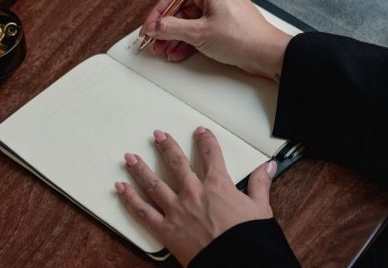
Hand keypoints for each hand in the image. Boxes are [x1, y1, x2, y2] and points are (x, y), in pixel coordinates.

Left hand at [114, 127, 276, 265]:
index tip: (200, 132)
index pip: (211, 155)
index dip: (205, 141)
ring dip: (140, 168)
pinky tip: (120, 188)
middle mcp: (194, 193)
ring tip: (130, 157)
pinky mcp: (165, 229)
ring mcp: (177, 210)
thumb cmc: (248, 238)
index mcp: (218, 185)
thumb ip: (260, 184)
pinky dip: (129, 199)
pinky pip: (143, 211)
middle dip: (166, 146)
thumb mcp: (260, 209)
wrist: (235, 263)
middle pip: (177, 163)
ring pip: (153, 183)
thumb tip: (267, 167)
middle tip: (157, 135)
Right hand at [141, 0, 291, 79]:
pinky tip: (179, 52)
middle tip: (155, 43)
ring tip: (165, 51)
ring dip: (176, 38)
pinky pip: (201, 29)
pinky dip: (189, 41)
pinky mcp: (224, 24)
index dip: (158, 14)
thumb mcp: (199, 33)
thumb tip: (155, 27)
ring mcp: (220, 10)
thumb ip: (172, 29)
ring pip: (190, 22)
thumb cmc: (242, 37)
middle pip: (182, 10)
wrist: (267, 53)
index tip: (148, 28)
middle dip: (167, 30)